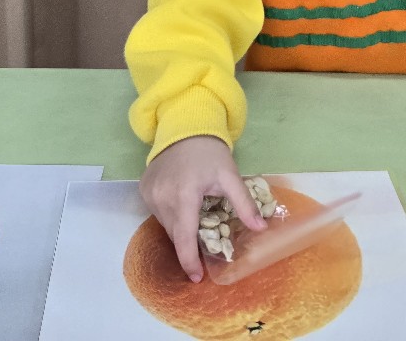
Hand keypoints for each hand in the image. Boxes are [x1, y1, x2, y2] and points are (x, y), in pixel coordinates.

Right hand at [139, 135, 267, 281]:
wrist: (185, 127)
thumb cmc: (210, 152)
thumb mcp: (230, 176)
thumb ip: (244, 204)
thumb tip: (261, 229)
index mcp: (184, 195)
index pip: (184, 238)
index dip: (190, 261)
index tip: (197, 278)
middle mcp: (162, 197)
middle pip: (176, 234)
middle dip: (189, 244)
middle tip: (205, 245)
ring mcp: (150, 194)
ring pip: (166, 225)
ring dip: (181, 229)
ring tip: (196, 220)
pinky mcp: (144, 189)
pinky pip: (158, 213)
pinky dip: (171, 216)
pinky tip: (183, 206)